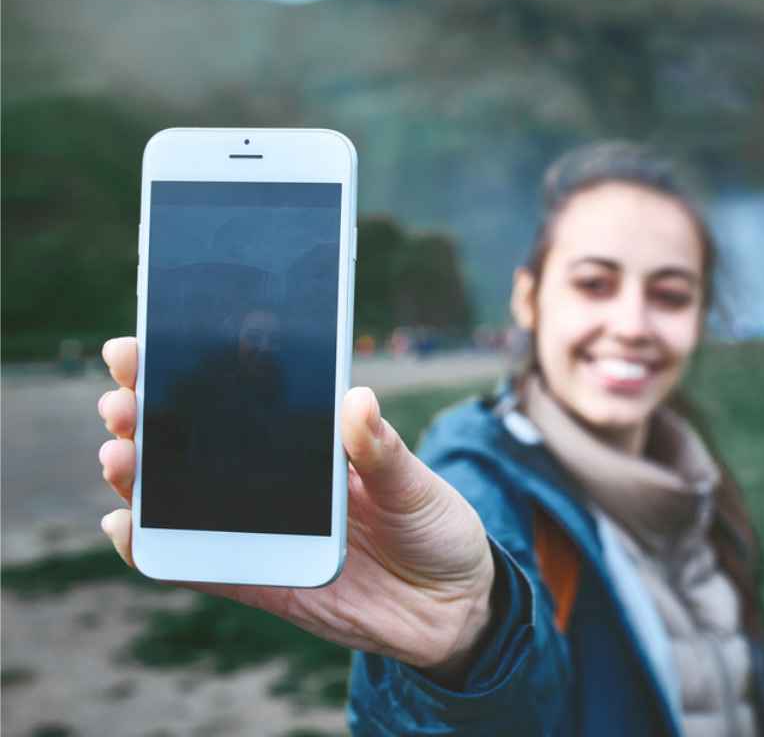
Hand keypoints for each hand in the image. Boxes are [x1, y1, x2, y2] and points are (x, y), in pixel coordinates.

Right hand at [96, 337, 494, 681]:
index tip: (142, 348)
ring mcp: (262, 529)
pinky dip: (157, 550)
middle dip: (148, 417)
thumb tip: (357, 399)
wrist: (453, 607)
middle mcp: (276, 479)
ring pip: (183, 499)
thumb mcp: (418, 483)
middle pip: (196, 442)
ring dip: (141, 477)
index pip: (240, 397)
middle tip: (120, 402)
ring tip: (118, 455)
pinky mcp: (260, 580)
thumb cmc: (435, 527)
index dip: (187, 371)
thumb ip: (382, 451)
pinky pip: (199, 565)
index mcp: (310, 440)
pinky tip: (124, 526)